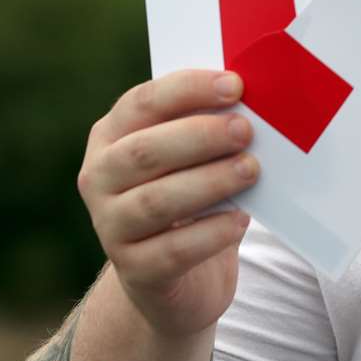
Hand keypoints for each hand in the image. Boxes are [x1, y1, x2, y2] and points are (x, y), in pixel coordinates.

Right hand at [76, 69, 258, 336]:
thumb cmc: (192, 194)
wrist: (174, 274)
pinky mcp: (135, 271)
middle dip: (199, 136)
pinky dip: (210, 233)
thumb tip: (260, 103)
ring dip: (208, 182)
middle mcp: (101, 179)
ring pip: (155, 201)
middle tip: (246, 131)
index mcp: (112, 136)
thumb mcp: (195, 156)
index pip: (143, 103)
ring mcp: (111, 226)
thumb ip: (212, 126)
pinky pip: (171, 251)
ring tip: (250, 170)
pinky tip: (239, 220)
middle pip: (143, 151)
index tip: (235, 86)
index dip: (188, 90)